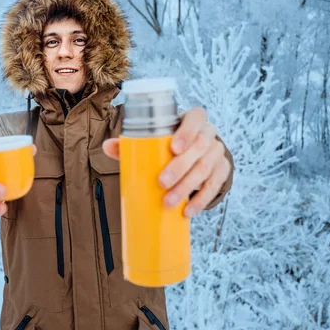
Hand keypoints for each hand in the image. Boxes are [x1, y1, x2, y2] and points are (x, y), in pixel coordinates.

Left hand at [102, 107, 230, 217]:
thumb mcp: (155, 142)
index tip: (174, 148)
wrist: (196, 157)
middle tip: (162, 183)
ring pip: (206, 168)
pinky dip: (200, 200)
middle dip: (181, 167)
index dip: (187, 132)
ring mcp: (217, 153)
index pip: (197, 118)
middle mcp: (209, 134)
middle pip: (200, 147)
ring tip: (169, 202)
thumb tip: (107, 147)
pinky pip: (214, 186)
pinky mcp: (222, 171)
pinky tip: (187, 211)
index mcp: (193, 120)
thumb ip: (132, 143)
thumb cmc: (169, 146)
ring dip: (187, 187)